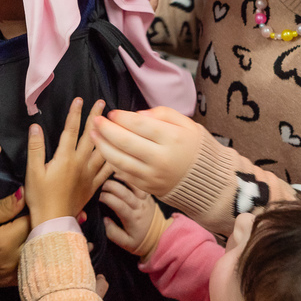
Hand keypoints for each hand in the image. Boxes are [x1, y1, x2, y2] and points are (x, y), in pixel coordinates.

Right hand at [0, 190, 30, 287]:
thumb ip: (5, 206)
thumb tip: (24, 194)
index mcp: (6, 242)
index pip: (30, 222)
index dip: (29, 213)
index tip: (24, 209)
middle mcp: (12, 260)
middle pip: (36, 241)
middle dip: (34, 229)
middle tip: (25, 221)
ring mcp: (12, 273)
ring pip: (34, 255)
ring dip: (33, 244)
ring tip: (23, 234)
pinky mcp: (9, 281)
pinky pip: (27, 269)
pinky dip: (27, 259)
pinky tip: (21, 250)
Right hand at [25, 98, 113, 227]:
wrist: (54, 221)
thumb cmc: (40, 197)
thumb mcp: (33, 172)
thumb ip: (36, 148)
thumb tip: (35, 126)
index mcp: (65, 158)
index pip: (70, 130)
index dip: (75, 113)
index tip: (80, 99)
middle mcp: (80, 163)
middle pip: (91, 136)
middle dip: (96, 118)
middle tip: (102, 103)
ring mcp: (89, 174)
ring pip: (102, 150)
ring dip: (109, 134)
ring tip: (115, 123)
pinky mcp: (94, 185)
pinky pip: (108, 170)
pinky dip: (115, 159)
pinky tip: (122, 152)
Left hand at [91, 106, 206, 195]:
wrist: (207, 181)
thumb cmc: (195, 147)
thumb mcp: (186, 124)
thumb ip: (162, 114)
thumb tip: (137, 115)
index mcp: (173, 139)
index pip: (140, 125)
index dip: (122, 118)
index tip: (111, 112)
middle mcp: (161, 159)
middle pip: (126, 142)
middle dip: (106, 130)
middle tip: (96, 120)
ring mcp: (153, 175)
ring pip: (120, 161)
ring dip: (102, 147)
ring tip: (92, 135)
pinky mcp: (147, 187)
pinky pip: (123, 174)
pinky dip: (111, 162)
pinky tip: (104, 151)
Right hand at [100, 179, 166, 258]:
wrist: (160, 236)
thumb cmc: (140, 240)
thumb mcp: (126, 243)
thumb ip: (113, 233)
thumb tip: (104, 220)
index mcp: (133, 219)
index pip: (119, 205)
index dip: (107, 198)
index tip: (98, 197)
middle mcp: (140, 207)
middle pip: (125, 192)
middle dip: (110, 186)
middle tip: (100, 185)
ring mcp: (145, 199)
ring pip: (134, 184)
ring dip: (122, 178)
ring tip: (110, 174)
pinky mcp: (148, 195)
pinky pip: (139, 183)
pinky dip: (130, 176)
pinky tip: (121, 173)